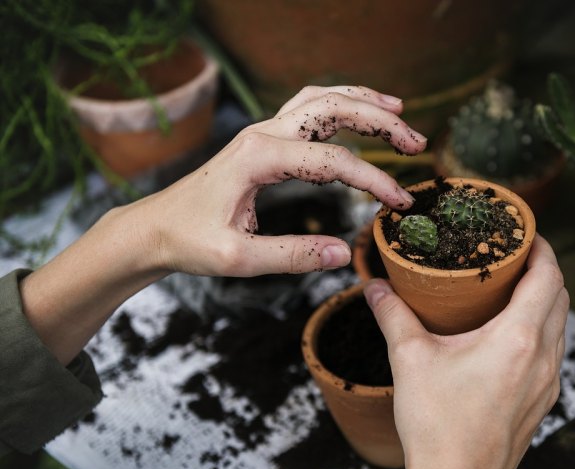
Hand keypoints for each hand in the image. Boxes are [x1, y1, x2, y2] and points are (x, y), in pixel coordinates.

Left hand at [127, 85, 426, 276]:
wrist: (154, 228)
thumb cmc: (189, 241)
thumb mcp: (239, 259)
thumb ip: (293, 256)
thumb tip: (343, 254)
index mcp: (259, 158)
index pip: (333, 161)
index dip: (374, 180)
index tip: (400, 203)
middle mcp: (263, 134)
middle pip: (333, 109)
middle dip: (381, 121)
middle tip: (417, 142)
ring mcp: (262, 132)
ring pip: (321, 99)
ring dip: (363, 102)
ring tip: (399, 111)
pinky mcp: (263, 140)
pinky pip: (307, 109)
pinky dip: (340, 105)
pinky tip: (358, 113)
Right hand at [365, 235, 567, 468]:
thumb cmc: (438, 426)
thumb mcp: (409, 360)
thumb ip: (393, 316)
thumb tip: (375, 287)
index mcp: (518, 339)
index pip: (548, 276)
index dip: (541, 248)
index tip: (526, 233)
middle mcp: (543, 358)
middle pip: (559, 296)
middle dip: (543, 269)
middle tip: (515, 255)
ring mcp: (548, 383)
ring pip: (560, 325)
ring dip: (545, 299)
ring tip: (513, 288)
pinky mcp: (543, 401)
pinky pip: (554, 351)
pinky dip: (542, 329)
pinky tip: (512, 333)